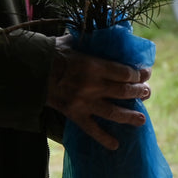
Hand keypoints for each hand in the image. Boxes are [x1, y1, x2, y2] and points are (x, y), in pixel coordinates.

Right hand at [46, 36, 151, 150]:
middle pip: (124, 91)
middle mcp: (93, 85)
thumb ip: (92, 39)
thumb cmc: (53, 52)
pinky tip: (115, 145)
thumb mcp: (74, 40)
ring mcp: (85, 102)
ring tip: (141, 120)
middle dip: (139, 92)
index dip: (139, 74)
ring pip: (114, 112)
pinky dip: (104, 138)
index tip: (145, 73)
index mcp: (95, 66)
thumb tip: (108, 31)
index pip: (126, 72)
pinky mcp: (75, 114)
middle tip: (146, 93)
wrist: (30, 70)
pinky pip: (92, 130)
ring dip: (130, 116)